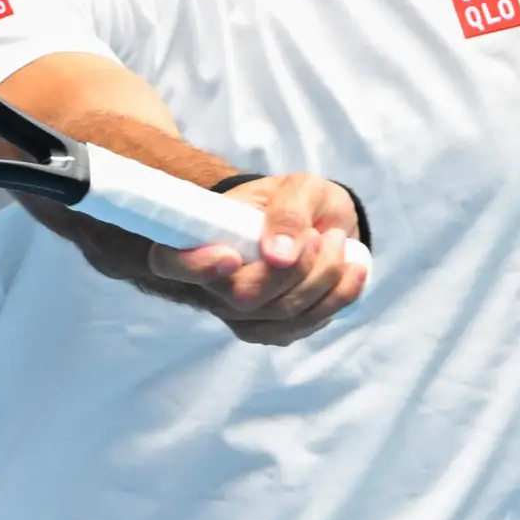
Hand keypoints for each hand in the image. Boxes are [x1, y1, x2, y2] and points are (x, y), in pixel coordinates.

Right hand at [157, 174, 369, 342]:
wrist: (318, 226)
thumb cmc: (295, 203)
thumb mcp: (299, 188)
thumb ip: (288, 212)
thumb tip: (278, 255)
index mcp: (201, 239)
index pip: (168, 263)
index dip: (193, 267)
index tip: (230, 256)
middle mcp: (211, 286)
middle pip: (246, 296)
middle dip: (299, 267)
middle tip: (323, 234)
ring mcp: (240, 316)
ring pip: (284, 313)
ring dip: (326, 277)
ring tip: (337, 242)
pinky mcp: (272, 331)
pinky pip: (308, 325)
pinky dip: (339, 295)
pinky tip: (350, 269)